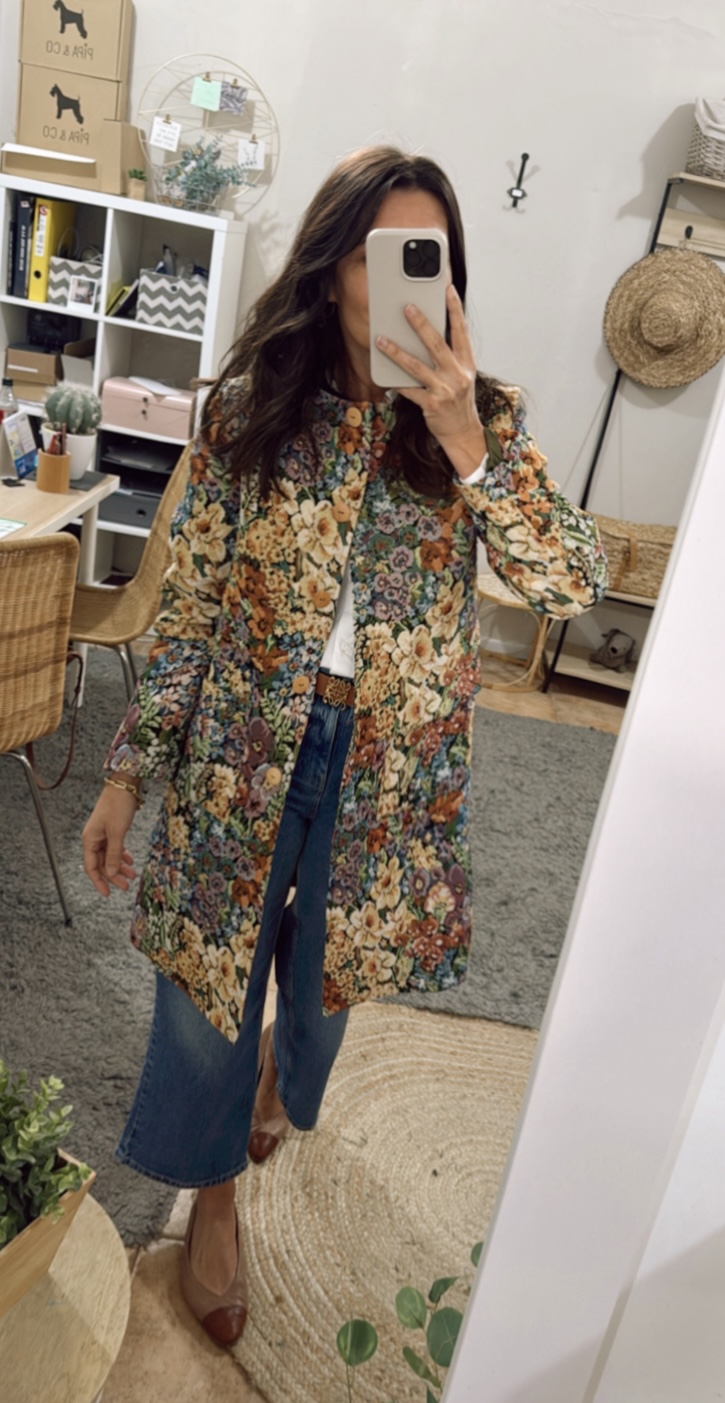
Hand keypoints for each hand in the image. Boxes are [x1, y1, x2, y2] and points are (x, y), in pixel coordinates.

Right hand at [82, 785, 137, 897]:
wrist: (124, 785)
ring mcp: (102, 834)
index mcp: (90, 839)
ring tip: (132, 875)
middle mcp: (93, 838)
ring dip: (120, 866)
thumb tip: (112, 873)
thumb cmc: (118, 805)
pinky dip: (121, 855)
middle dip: (114, 876)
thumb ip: (114, 854)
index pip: (91, 867)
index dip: (99, 882)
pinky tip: (130, 860)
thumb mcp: (117, 833)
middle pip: (102, 864)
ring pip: (109, 856)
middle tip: (126, 886)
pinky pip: (114, 848)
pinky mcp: (111, 829)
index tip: (107, 894)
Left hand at [375, 284, 486, 478]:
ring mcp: (444, 390)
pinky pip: (408, 390)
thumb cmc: (458, 401)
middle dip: (420, 324)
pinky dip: (395, 381)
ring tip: (381, 339)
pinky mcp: (431, 405)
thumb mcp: (461, 375)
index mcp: (466, 363)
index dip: (455, 309)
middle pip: (436, 344)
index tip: (447, 289)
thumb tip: (428, 334)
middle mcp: (457, 374)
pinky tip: (383, 373)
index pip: (461, 331)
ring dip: (396, 352)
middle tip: (406, 307)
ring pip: (416, 366)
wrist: (463, 432)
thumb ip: (449, 356)